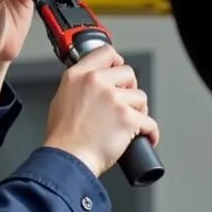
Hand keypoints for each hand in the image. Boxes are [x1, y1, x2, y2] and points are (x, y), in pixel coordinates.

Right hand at [42, 45, 159, 178]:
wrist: (68, 159)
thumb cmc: (62, 138)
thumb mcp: (60, 100)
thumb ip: (77, 88)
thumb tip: (90, 89)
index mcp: (78, 76)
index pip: (105, 53)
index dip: (116, 62)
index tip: (119, 70)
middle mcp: (96, 82)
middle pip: (128, 73)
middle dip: (130, 89)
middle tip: (125, 104)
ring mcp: (114, 99)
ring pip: (141, 97)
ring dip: (139, 111)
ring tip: (130, 124)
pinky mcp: (128, 118)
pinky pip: (150, 122)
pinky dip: (150, 132)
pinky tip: (145, 137)